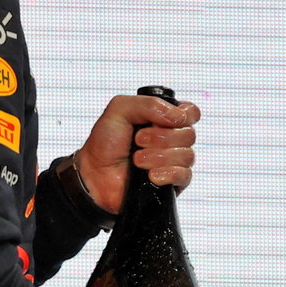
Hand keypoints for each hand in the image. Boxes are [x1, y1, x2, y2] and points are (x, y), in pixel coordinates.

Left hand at [76, 93, 200, 209]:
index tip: (161, 121)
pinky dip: (166, 174)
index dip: (182, 116)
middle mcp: (172, 139)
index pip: (191, 112)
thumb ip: (149, 104)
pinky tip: (150, 176)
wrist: (94, 174)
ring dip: (158, 157)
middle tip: (138, 141)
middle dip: (161, 138)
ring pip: (187, 156)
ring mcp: (173, 161)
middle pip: (189, 134)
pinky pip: (184, 176)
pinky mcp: (172, 182)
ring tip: (138, 160)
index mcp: (163, 119)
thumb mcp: (119, 109)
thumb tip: (177, 117)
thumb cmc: (105, 143)